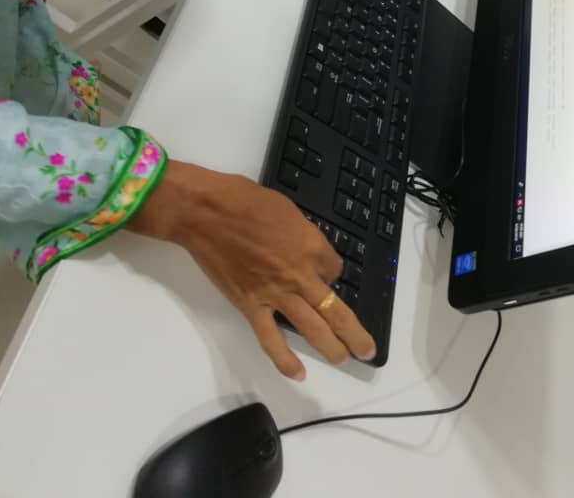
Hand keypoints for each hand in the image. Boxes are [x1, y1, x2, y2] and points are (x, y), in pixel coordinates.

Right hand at [128, 161, 375, 379]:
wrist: (206, 213)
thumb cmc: (245, 201)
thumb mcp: (287, 209)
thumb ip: (302, 234)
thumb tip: (305, 251)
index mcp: (311, 244)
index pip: (335, 269)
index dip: (333, 273)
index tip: (327, 275)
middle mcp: (300, 274)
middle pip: (335, 309)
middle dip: (354, 332)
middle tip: (367, 348)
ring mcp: (276, 294)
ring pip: (312, 328)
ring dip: (332, 348)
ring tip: (345, 359)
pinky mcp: (251, 306)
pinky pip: (271, 339)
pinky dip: (284, 359)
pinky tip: (298, 373)